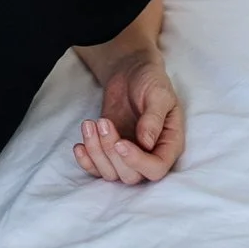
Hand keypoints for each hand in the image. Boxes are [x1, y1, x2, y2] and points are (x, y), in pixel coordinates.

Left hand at [73, 50, 184, 184]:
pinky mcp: (110, 150)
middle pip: (131, 176)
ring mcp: (129, 154)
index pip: (156, 169)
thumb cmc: (151, 80)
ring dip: (96, 153)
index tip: (120, 143)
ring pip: (111, 174)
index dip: (138, 162)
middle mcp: (150, 155)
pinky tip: (79, 145)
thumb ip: (154, 118)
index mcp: (169, 144)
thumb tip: (146, 143)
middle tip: (103, 122)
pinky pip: (97, 168)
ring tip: (88, 124)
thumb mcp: (158, 94)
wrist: (131, 71)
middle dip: (111, 152)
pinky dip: (86, 161)